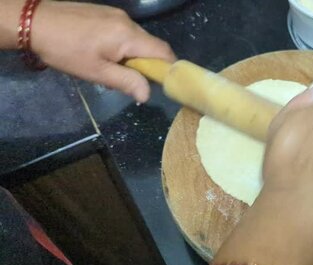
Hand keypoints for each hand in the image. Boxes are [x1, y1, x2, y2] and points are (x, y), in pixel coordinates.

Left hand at [31, 1, 175, 101]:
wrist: (34, 21)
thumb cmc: (66, 51)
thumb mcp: (97, 72)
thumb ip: (127, 81)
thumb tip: (147, 95)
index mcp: (129, 36)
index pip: (164, 52)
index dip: (169, 69)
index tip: (163, 85)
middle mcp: (128, 21)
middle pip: (151, 45)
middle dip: (147, 64)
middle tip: (130, 80)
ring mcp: (116, 14)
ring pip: (137, 39)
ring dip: (133, 56)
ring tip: (112, 67)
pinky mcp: (105, 12)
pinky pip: (124, 32)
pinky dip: (122, 45)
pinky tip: (103, 53)